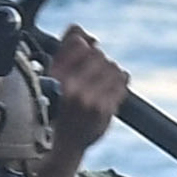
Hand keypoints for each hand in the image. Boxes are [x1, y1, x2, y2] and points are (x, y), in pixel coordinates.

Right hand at [38, 26, 123, 156]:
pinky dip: (120, 83)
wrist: (66, 144)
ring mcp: (88, 98)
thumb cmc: (62, 108)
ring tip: (103, 84)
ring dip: (112, 73)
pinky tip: (111, 91)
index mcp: (54, 77)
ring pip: (112, 66)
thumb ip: (66, 53)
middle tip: (96, 73)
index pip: (76, 42)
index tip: (88, 45)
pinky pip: (122, 81)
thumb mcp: (55, 80)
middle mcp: (70, 86)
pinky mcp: (104, 108)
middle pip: (98, 54)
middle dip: (100, 61)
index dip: (86, 42)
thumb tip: (84, 32)